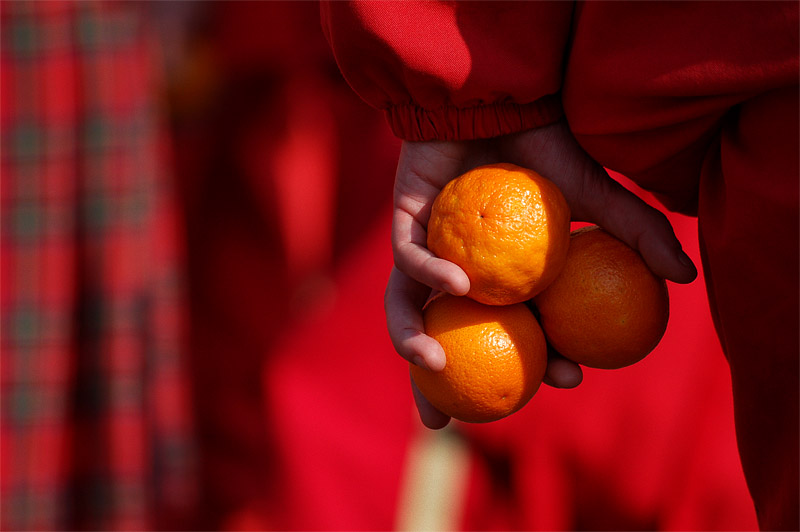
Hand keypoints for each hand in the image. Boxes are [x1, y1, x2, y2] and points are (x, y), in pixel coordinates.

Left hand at [386, 119, 696, 428]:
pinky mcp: (405, 221)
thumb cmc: (546, 147)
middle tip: (446, 424)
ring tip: (435, 365)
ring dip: (412, 343)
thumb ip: (634, 232)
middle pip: (443, 339)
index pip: (513, 335)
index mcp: (500, 279)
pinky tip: (461, 287)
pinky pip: (408, 259)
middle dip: (437, 387)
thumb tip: (685, 275)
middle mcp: (458, 273)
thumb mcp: (597, 195)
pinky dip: (431, 276)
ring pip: (407, 308)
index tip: (564, 378)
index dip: (533, 366)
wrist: (501, 96)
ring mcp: (427, 249)